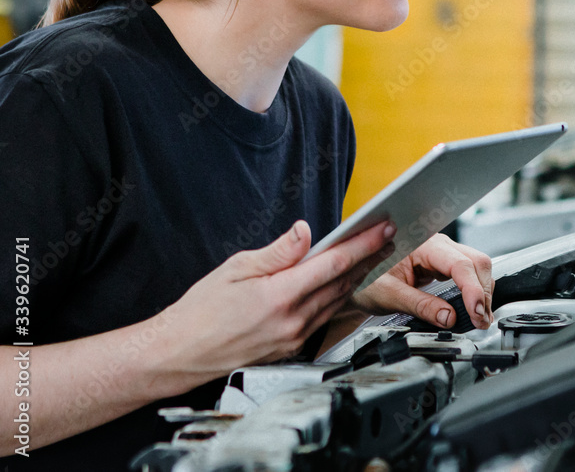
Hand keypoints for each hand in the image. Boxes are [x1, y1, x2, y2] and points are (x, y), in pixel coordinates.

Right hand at [158, 219, 395, 380]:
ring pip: (337, 301)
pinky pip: (324, 316)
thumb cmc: (201, 311)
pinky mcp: (293, 347)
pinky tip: (344, 283)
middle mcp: (292, 320)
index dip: (362, 244)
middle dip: (369, 257)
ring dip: (358, 276)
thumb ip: (278, 252)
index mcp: (279, 296)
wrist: (181, 353)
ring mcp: (295, 337)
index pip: (333, 263)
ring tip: (372, 255)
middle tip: (387, 236)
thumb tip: (305, 232)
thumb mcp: (236, 268)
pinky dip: (338, 296)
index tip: (381, 228)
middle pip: (343, 282)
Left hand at [351, 234, 494, 329]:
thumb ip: (420, 306)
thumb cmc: (364, 278)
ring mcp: (441, 253)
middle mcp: (436, 244)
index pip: (460, 264)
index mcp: (423, 244)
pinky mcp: (441, 264)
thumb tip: (448, 318)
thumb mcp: (389, 295)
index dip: (473, 290)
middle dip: (482, 293)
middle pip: (476, 262)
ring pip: (476, 267)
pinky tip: (472, 308)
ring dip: (481, 293)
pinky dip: (474, 291)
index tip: (476, 313)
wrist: (352, 277)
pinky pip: (467, 274)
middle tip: (480, 321)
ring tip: (478, 318)